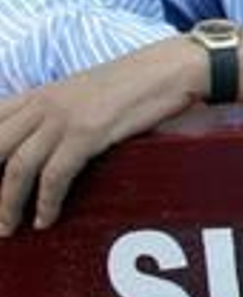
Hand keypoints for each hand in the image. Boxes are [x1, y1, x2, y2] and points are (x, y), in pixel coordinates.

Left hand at [0, 48, 199, 233]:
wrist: (172, 68)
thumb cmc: (136, 81)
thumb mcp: (84, 92)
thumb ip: (57, 111)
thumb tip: (44, 144)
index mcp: (39, 93)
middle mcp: (44, 103)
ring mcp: (64, 117)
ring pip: (17, 168)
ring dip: (8, 204)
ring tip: (9, 227)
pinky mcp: (89, 132)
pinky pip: (55, 175)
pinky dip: (47, 202)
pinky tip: (46, 218)